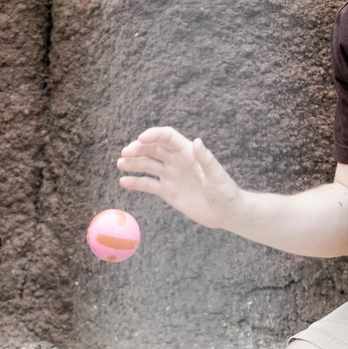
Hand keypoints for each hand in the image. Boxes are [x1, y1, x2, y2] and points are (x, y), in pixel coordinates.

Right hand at [116, 127, 242, 228]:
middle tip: (125, 154)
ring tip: (120, 164)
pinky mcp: (168, 191)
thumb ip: (206, 160)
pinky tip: (124, 182)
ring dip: (133, 163)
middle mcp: (177, 161)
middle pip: (153, 149)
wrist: (227, 213)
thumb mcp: (217, 176)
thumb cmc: (226, 192)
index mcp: (188, 152)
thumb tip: (197, 142)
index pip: (167, 137)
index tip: (141, 139)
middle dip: (138, 149)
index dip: (153, 135)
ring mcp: (171, 176)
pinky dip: (135, 182)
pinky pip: (148, 185)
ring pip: (148, 165)